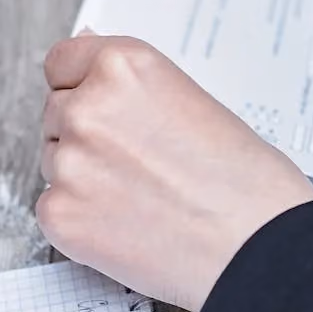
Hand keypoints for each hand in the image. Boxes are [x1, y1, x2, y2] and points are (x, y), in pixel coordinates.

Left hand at [38, 34, 312, 311]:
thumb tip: (91, 63)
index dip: (83, 87)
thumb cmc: (246, 182)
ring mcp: (68, 162)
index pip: (62, 62)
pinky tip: (129, 226)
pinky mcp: (60, 213)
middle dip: (86, 136)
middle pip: (56, 112)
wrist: (259, 250)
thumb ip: (131, 85)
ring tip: (142, 198)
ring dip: (83, 177)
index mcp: (123, 66)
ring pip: (53, 161)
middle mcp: (87, 106)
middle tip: (139, 166)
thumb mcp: (192, 102)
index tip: (103, 110)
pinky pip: (53, 207)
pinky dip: (82, 219)